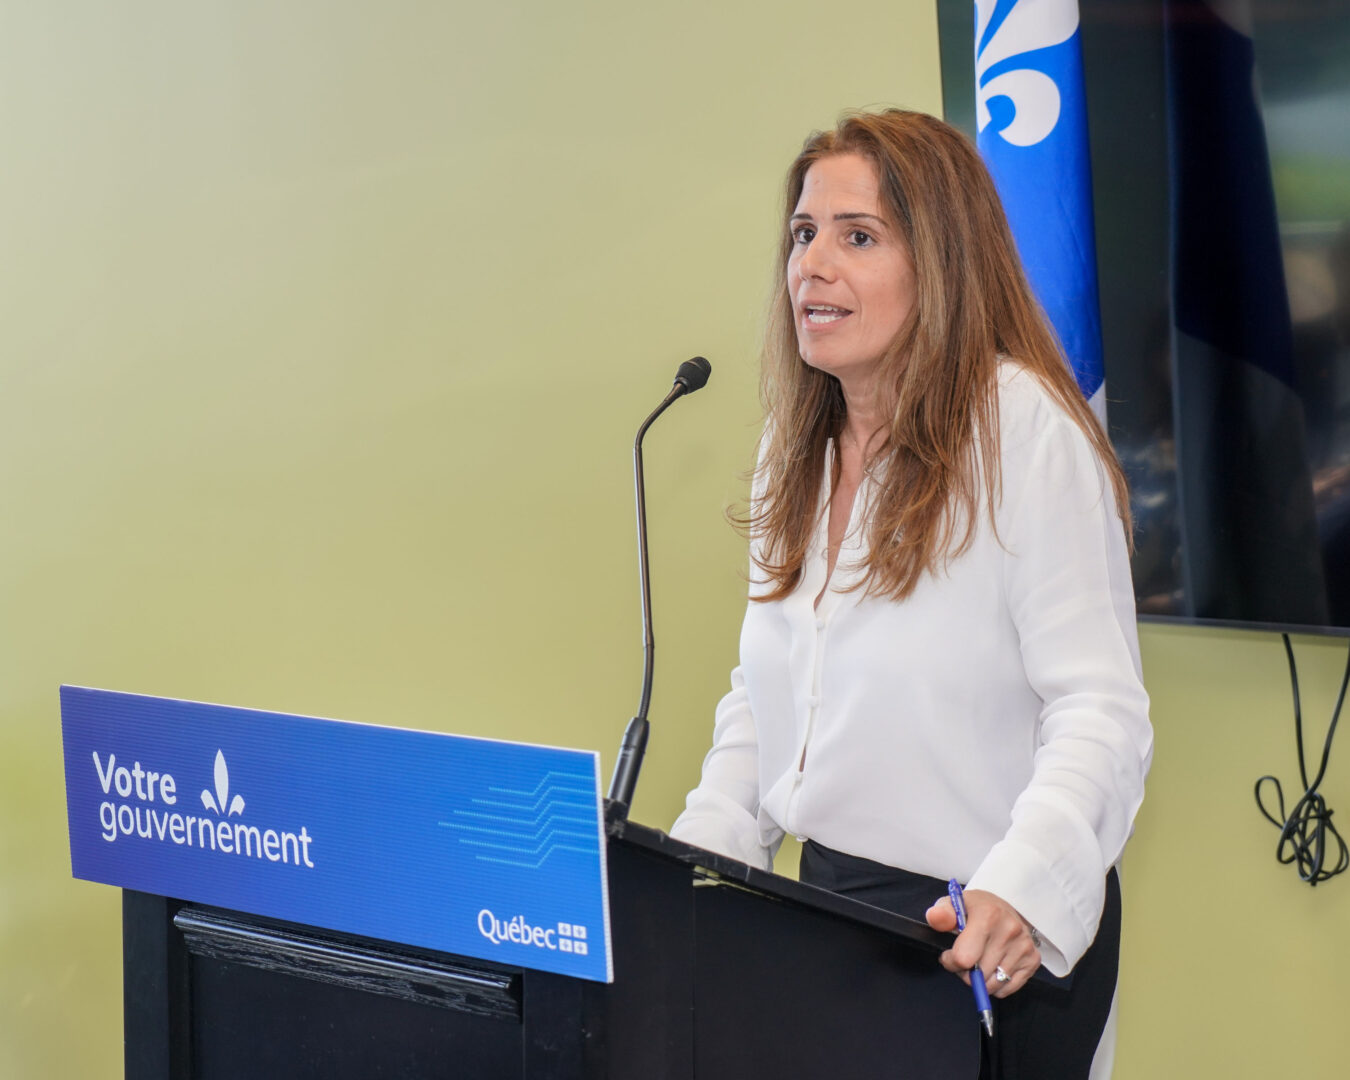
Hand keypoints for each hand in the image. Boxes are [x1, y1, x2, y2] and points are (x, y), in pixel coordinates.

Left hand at [925, 889, 1040, 997]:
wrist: (1002, 908)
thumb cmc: (974, 910)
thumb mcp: (954, 905)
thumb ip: (941, 914)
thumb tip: (934, 917)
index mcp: (988, 915)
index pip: (964, 958)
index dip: (951, 961)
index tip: (950, 953)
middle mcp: (1010, 930)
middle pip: (978, 975)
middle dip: (965, 971)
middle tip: (965, 957)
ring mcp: (1024, 946)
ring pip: (992, 985)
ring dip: (980, 979)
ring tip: (978, 961)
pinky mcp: (1033, 960)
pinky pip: (1007, 989)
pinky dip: (996, 985)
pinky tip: (992, 967)